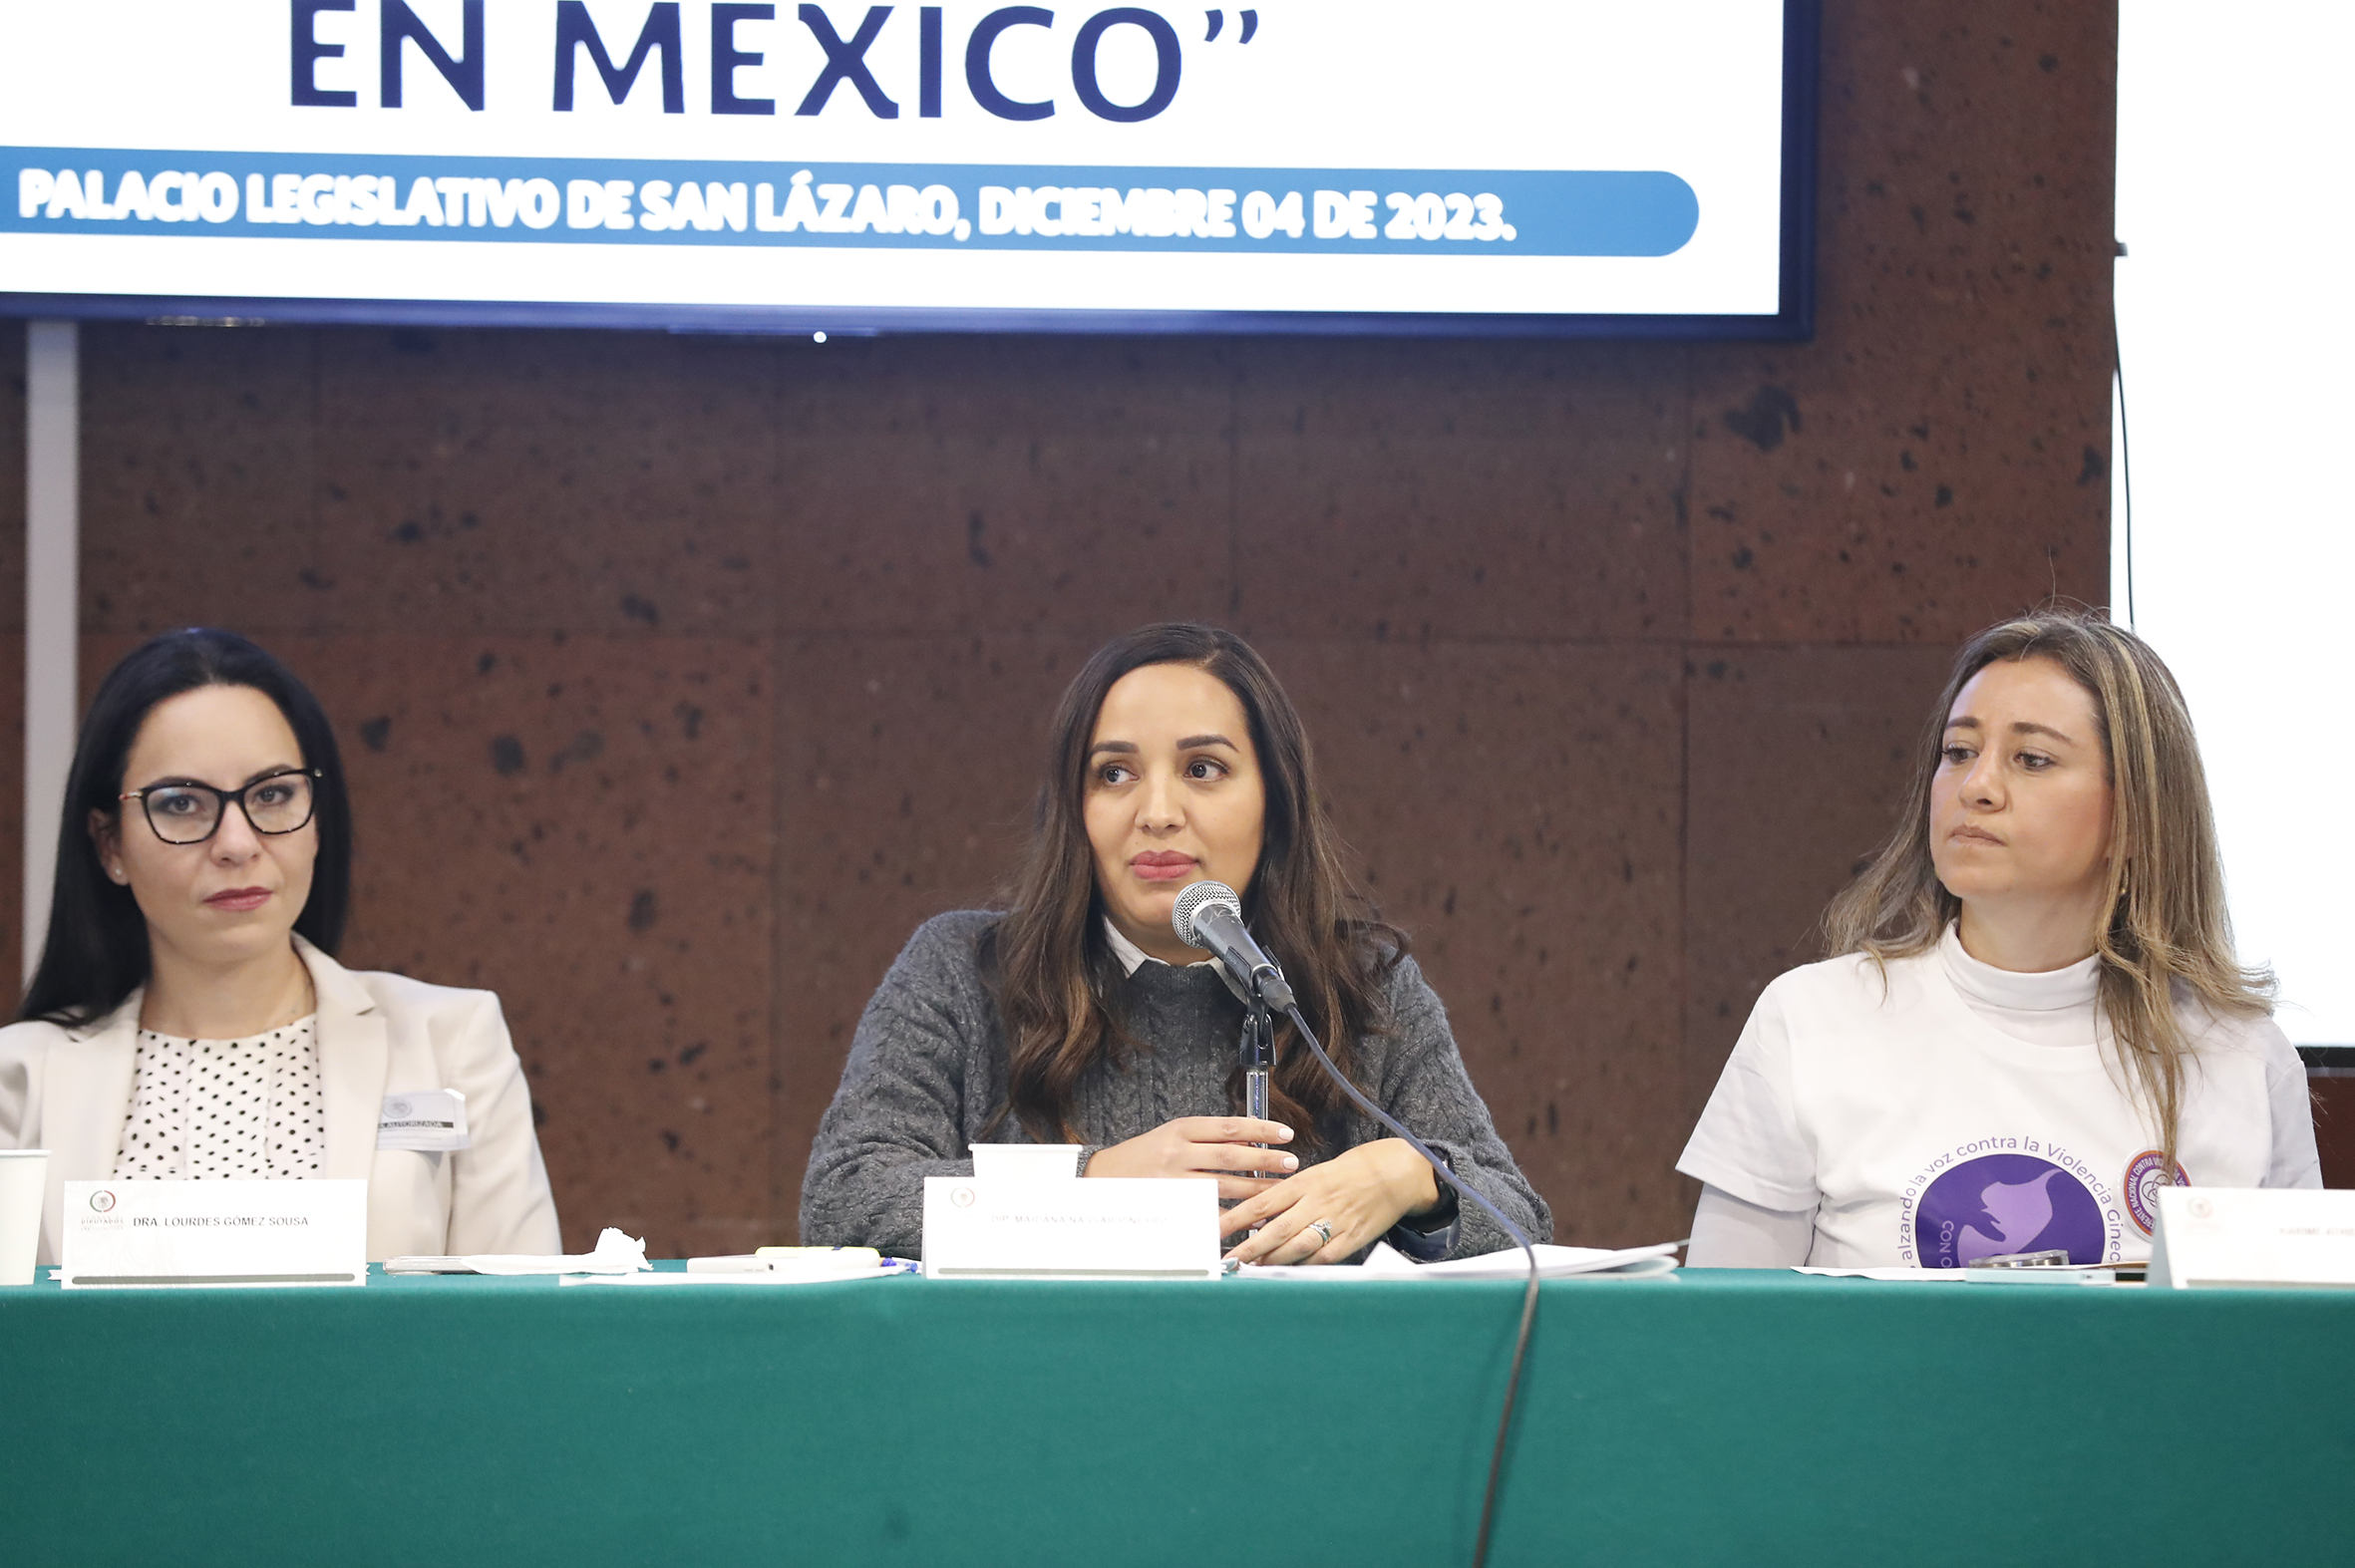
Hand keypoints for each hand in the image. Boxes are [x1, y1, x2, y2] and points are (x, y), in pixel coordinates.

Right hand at [1083, 1116, 1296, 1202]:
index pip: (1230, 1126)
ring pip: (1223, 1186)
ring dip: (1254, 1190)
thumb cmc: (1144, 1156)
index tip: (1285, 1134)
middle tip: (1291, 1163)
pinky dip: (1229, 1216)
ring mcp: (1172, 1181)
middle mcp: (1177, 1152)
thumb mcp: (1174, 1135)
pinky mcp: (1169, 1205)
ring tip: (1279, 1191)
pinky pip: (1206, 1212)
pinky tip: (1248, 1219)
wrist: (1103, 1177)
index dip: (1261, 1130)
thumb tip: (1251, 1143)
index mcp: (1181, 1129)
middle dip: (1265, 1161)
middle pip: (1230, 1156)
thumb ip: (1209, 1139)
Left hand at [1218, 1138, 1439, 1264]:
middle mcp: (1315, 1201)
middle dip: (1247, 1247)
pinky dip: (1304, 1267)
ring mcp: (1334, 1222)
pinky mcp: (1351, 1239)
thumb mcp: (1313, 1174)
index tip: (1214, 1230)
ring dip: (1271, 1261)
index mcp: (1303, 1182)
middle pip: (1275, 1229)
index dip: (1235, 1218)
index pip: (1261, 1202)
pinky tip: (1288, 1274)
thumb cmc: (1349, 1172)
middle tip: (1225, 1260)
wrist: (1393, 1173)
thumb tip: (1256, 1216)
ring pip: (1296, 1246)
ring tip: (1250, 1270)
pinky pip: (1323, 1258)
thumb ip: (1287, 1195)